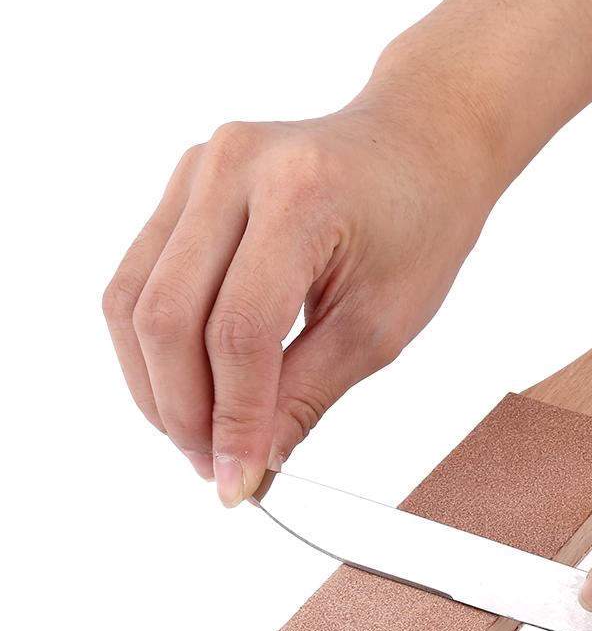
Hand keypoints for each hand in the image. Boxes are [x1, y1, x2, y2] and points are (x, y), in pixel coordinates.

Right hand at [104, 99, 493, 504]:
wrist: (419, 147)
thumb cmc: (420, 227)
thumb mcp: (381, 325)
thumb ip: (308, 395)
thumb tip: (252, 465)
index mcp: (300, 197)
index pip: (239, 332)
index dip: (232, 420)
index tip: (238, 483)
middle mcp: (233, 168)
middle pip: (166, 317)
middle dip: (183, 412)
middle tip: (213, 468)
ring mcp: (198, 169)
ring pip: (132, 299)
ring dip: (154, 385)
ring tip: (196, 437)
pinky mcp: (183, 185)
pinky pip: (140, 277)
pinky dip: (154, 344)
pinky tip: (186, 387)